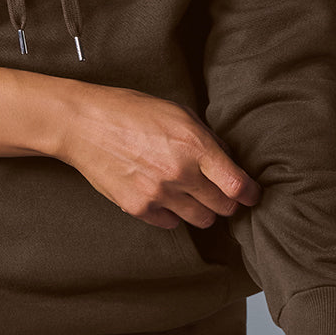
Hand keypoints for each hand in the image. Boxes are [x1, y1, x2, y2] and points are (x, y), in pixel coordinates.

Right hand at [55, 82, 260, 228]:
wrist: (84, 124)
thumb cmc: (131, 111)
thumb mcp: (177, 112)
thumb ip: (206, 139)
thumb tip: (229, 163)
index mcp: (195, 144)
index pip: (238, 185)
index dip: (251, 193)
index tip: (251, 194)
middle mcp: (180, 172)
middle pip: (224, 207)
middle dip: (227, 201)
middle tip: (219, 192)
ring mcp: (159, 193)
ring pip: (201, 220)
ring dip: (201, 209)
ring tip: (189, 193)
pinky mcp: (138, 207)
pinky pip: (171, 223)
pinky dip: (172, 213)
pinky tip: (163, 195)